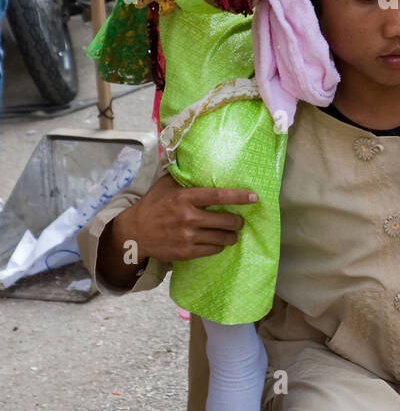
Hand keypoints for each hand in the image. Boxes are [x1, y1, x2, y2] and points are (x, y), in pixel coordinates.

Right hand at [99, 176, 258, 287]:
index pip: (218, 196)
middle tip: (239, 220)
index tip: (254, 197)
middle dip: (238, 222)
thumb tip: (194, 158)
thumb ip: (181, 175)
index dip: (238, 197)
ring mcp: (187, 236)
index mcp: (185, 198)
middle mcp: (188, 218)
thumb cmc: (152, 205)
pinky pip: (212, 250)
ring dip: (231, 236)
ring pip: (222, 238)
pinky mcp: (186, 252)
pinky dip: (219, 246)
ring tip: (232, 233)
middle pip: (226, 221)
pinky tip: (218, 242)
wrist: (134, 233)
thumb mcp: (164, 186)